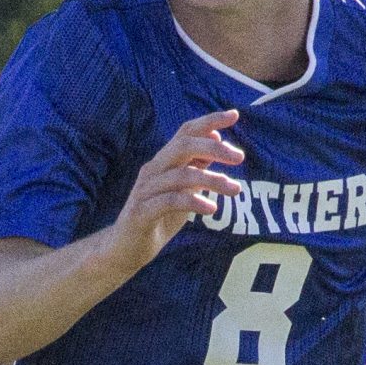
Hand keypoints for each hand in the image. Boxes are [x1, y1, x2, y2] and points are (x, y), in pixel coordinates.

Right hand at [110, 110, 244, 271]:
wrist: (125, 249)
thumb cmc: (158, 218)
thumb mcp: (183, 190)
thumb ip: (197, 166)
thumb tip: (217, 139)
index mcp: (163, 162)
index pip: (186, 132)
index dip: (209, 121)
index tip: (234, 114)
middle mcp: (153, 171)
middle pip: (183, 146)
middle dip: (213, 147)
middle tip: (239, 157)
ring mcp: (145, 190)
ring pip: (181, 175)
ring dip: (212, 180)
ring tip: (235, 190)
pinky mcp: (141, 212)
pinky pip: (170, 201)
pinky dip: (193, 202)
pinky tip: (212, 209)